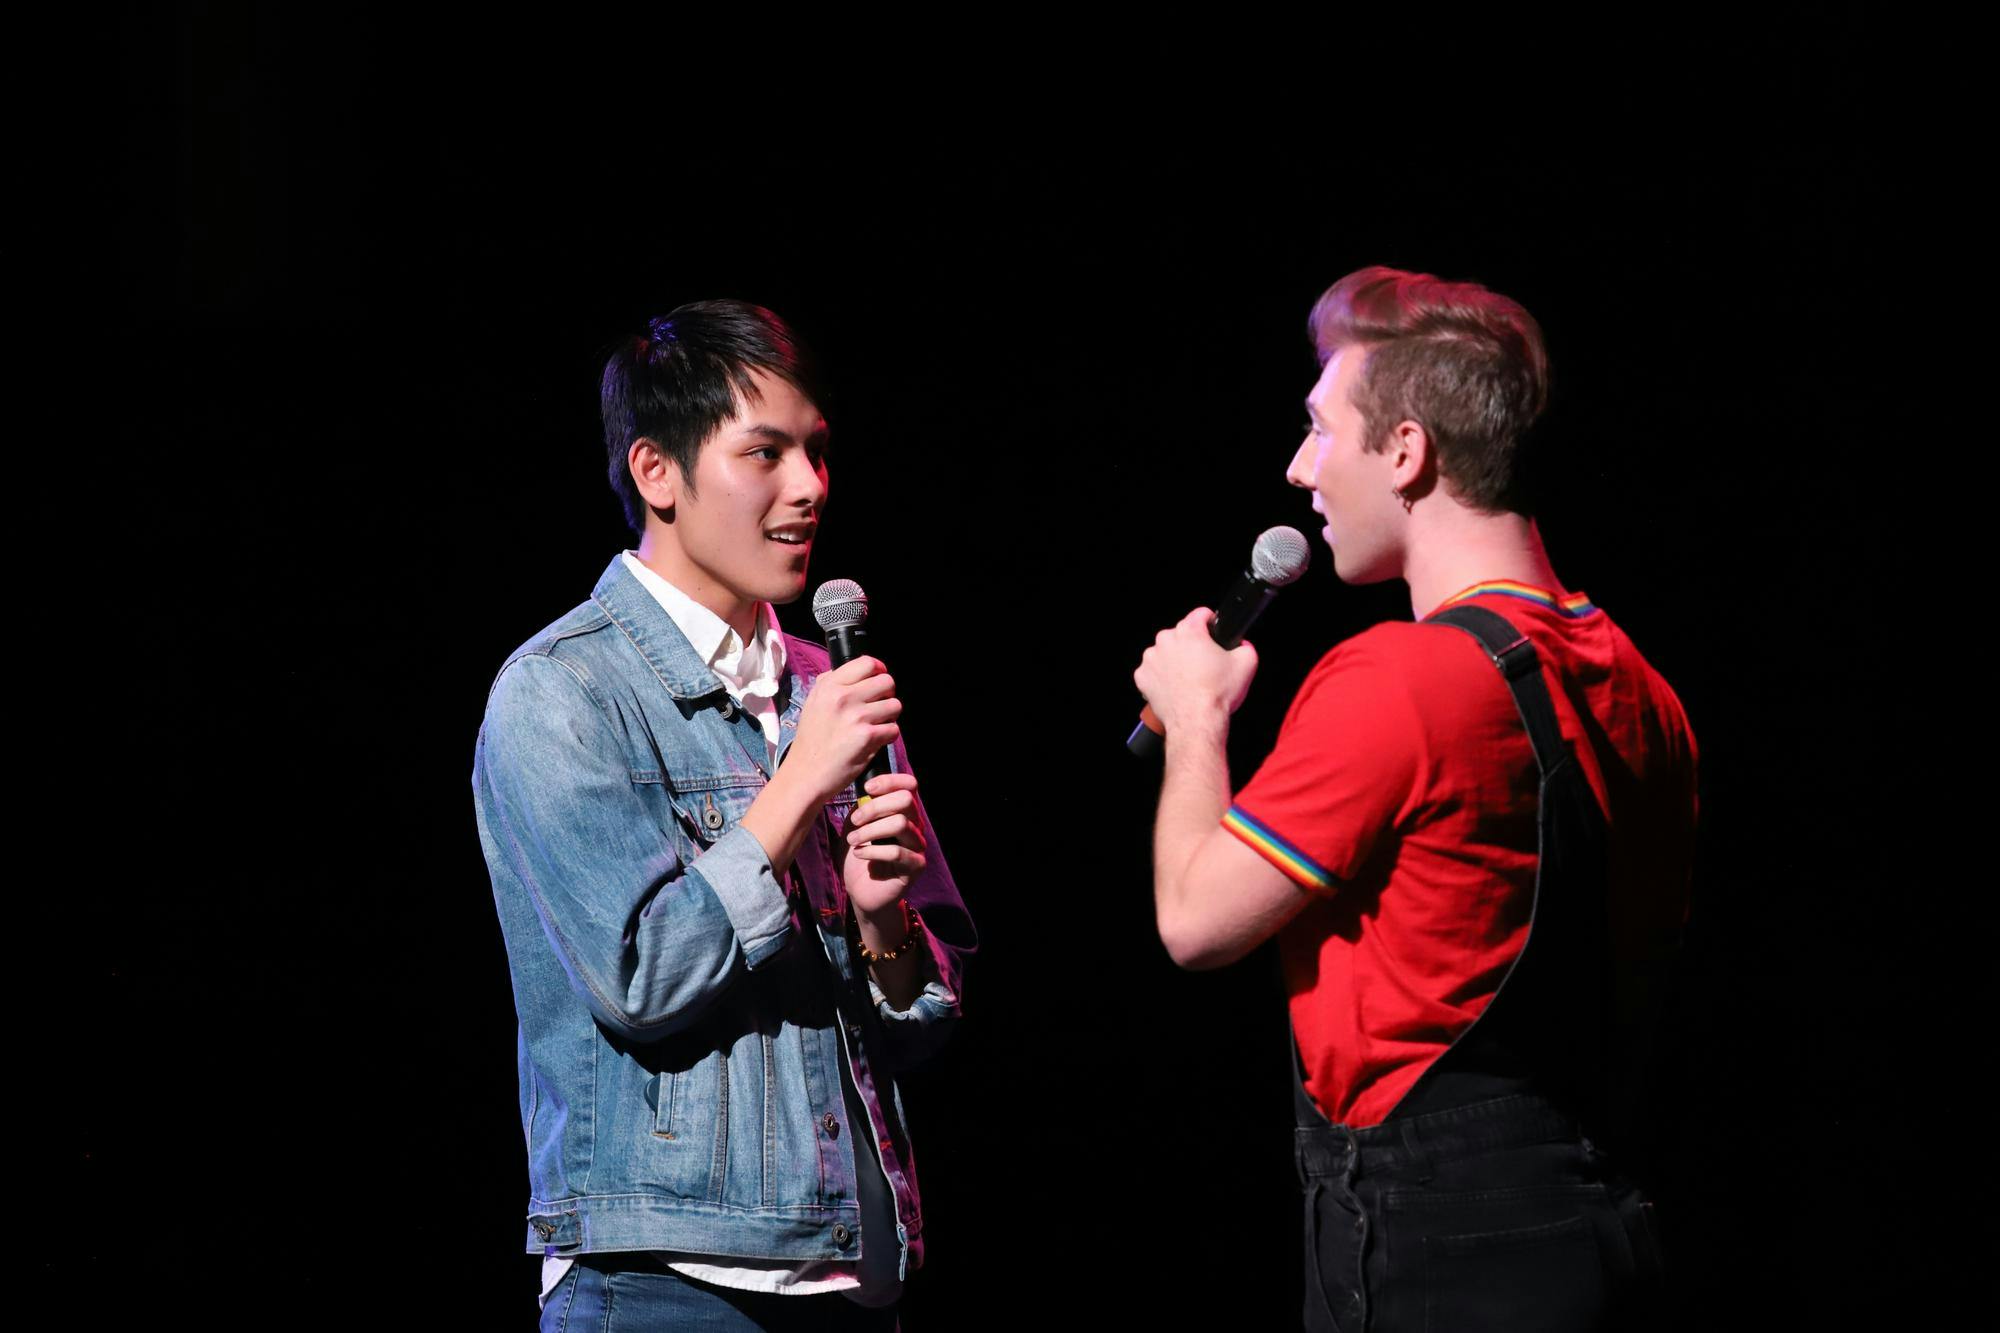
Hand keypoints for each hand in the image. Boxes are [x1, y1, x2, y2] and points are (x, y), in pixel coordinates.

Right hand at [787, 656, 901, 802]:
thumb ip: (831, 684)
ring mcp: (856, 716)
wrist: (805, 774)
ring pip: (895, 705)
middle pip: (887, 682)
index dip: (879, 670)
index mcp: (829, 686)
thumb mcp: (813, 703)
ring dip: (890, 717)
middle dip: (888, 695)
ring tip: (875, 726)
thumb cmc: (811, 741)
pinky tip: (874, 742)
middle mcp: (842, 697)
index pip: (867, 663)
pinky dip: (888, 737)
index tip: (879, 682)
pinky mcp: (868, 736)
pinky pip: (894, 729)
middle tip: (879, 707)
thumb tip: (856, 671)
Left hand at [840, 772, 928, 920]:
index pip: (909, 786)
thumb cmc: (859, 855)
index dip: (890, 781)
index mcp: (904, 813)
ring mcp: (917, 847)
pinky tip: (859, 853)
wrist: (862, 892)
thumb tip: (864, 792)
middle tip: (855, 821)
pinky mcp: (915, 868)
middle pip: (906, 800)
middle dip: (875, 807)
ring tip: (852, 840)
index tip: (867, 788)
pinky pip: (897, 852)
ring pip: (901, 824)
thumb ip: (862, 808)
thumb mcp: (855, 826)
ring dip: (870, 830)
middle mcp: (915, 827)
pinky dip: (873, 851)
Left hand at [1133, 607, 1259, 735]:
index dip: (1211, 622)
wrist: (1196, 722)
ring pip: (1165, 651)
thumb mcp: (1247, 663)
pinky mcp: (1142, 676)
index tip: (1213, 631)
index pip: (1201, 613)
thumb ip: (1246, 646)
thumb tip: (1242, 645)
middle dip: (1192, 645)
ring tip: (1190, 679)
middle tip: (1204, 665)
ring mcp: (1151, 658)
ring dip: (1175, 660)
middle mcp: (1166, 640)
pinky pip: (1153, 670)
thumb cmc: (1217, 694)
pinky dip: (1162, 677)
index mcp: (1189, 631)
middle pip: (1181, 634)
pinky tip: (1176, 687)